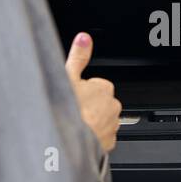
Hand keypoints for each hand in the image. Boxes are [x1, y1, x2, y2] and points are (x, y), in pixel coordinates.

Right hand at [65, 32, 120, 152]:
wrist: (68, 142)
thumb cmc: (69, 112)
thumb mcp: (68, 77)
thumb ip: (78, 57)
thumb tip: (84, 38)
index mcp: (104, 88)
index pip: (96, 85)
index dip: (82, 90)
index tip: (73, 95)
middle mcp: (113, 107)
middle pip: (99, 103)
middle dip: (88, 106)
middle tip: (72, 110)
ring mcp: (112, 126)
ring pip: (101, 120)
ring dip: (91, 122)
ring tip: (75, 124)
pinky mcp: (109, 143)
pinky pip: (101, 138)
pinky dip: (93, 138)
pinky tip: (80, 137)